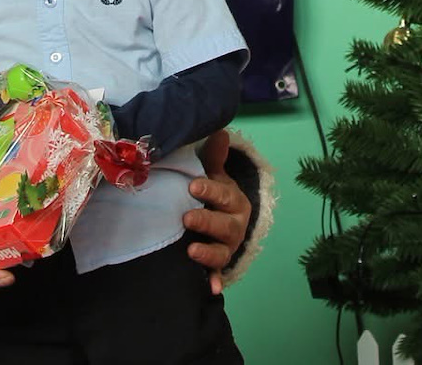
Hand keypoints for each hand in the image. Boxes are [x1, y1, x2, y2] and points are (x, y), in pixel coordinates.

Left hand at [183, 129, 250, 294]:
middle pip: (225, 226)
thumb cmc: (214, 194)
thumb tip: (220, 132)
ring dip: (208, 253)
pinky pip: (218, 274)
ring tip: (190, 251)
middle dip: (207, 222)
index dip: (210, 191)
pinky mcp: (218, 264)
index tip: (192, 186)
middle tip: (186, 218)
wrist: (225, 219)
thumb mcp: (215, 175)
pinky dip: (214, 281)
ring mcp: (227, 247)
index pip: (224, 196)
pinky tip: (210, 289)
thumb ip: (215, 157)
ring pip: (222, 252)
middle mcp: (235, 225)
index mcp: (234, 201)